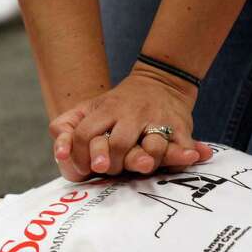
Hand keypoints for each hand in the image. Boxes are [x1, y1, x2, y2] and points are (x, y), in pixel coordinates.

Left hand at [48, 63, 212, 180]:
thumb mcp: (88, 109)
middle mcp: (131, 114)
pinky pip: (182, 145)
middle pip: (117, 145)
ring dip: (145, 161)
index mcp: (105, 109)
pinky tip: (192, 156)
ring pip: (151, 146)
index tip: (84, 166)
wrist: (160, 82)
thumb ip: (66, 128)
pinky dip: (185, 154)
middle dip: (111, 162)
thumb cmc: (116, 106)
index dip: (80, 155)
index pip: (84, 135)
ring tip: (142, 166)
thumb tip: (60, 154)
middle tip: (109, 169)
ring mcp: (156, 120)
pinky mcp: (180, 127)